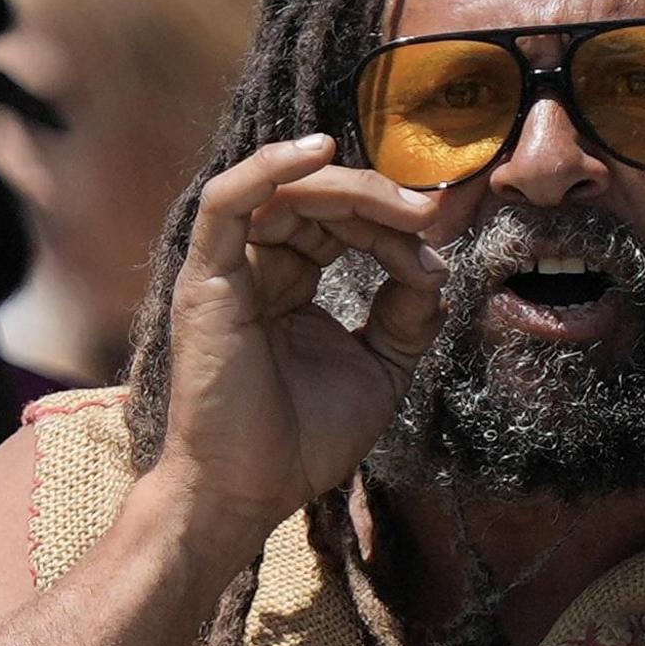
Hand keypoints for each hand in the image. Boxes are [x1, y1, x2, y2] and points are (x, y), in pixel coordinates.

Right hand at [152, 134, 446, 543]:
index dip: (394, 227)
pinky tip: (318, 152)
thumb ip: (406, 316)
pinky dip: (269, 167)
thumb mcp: (379, 369)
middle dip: (382, 200)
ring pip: (286, 192)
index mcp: (291, 284)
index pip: (344, 226)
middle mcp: (257, 267)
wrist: (249, 493)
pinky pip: (227, 200)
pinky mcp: (206, 278)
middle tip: (430, 215)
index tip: (438, 252)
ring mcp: (228, 269)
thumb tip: (435, 267)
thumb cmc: (301, 443)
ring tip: (404, 206)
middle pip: (319, 200)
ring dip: (351, 190)